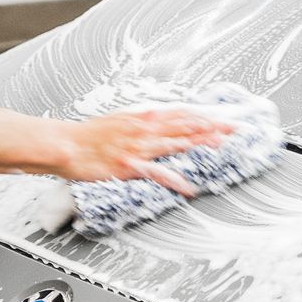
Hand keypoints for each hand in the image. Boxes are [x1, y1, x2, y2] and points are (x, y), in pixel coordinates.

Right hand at [51, 105, 235, 193]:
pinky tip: (189, 187)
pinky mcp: (130, 165)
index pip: (182, 114)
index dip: (206, 117)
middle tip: (235, 130)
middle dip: (213, 127)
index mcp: (143, 116)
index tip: (225, 119)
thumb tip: (163, 119)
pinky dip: (175, 180)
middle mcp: (145, 128)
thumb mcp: (120, 120)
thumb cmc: (90, 135)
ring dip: (200, 145)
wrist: (66, 144)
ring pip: (176, 143)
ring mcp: (138, 147)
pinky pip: (157, 173)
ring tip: (221, 147)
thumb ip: (143, 120)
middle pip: (185, 125)